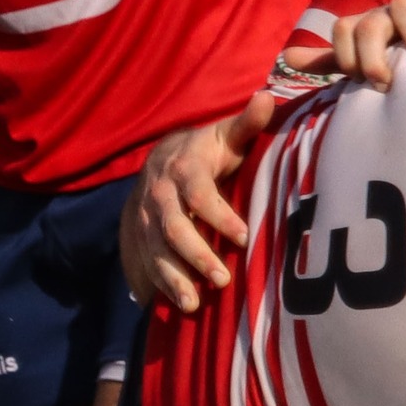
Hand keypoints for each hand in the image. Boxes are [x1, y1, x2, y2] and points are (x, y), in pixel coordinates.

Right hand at [121, 93, 275, 314]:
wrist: (160, 161)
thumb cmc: (207, 152)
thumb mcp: (226, 136)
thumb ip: (248, 123)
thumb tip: (268, 97)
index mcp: (183, 169)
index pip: (199, 193)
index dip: (219, 215)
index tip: (243, 238)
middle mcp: (159, 195)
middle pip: (173, 228)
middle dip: (196, 256)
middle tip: (222, 280)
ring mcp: (144, 219)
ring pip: (155, 251)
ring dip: (173, 279)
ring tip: (194, 306)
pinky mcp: (138, 238)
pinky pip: (144, 264)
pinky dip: (156, 287)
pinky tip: (173, 308)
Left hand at [331, 0, 405, 88]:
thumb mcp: (366, 61)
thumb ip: (331, 61)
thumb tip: (288, 59)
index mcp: (369, 26)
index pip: (343, 30)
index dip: (347, 56)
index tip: (361, 83)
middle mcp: (391, 13)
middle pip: (370, 23)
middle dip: (372, 55)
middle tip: (386, 83)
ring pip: (404, 6)